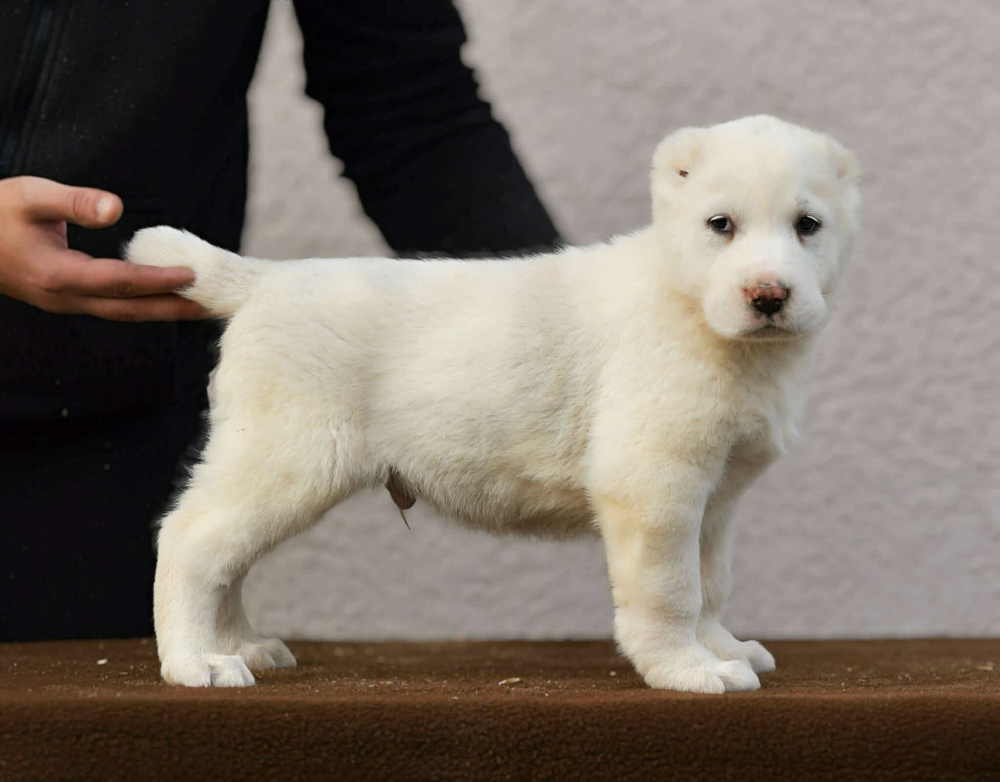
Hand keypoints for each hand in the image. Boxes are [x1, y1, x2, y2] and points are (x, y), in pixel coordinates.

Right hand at [0, 176, 206, 320]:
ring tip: (199, 307)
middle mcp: (65, 297)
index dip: (158, 280)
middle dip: (173, 308)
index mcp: (58, 274)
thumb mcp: (30, 195)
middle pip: (130, 309)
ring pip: (122, 312)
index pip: (120, 282)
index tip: (192, 275)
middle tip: (212, 306)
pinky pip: (113, 306)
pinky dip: (143, 304)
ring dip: (162, 310)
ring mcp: (65, 302)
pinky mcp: (66, 298)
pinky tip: (164, 297)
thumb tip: (115, 207)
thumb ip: (74, 202)